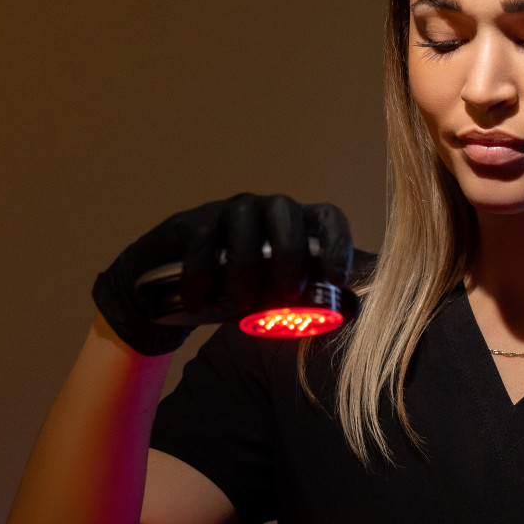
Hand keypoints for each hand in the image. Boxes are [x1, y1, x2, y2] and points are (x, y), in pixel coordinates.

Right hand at [92, 193, 353, 354]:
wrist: (173, 288)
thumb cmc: (241, 292)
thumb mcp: (278, 300)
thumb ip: (310, 303)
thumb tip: (350, 314)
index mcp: (297, 226)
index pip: (327, 218)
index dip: (337, 244)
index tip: (337, 280)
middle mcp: (265, 211)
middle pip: (284, 210)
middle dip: (289, 252)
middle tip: (287, 294)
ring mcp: (226, 212)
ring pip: (241, 219)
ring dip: (244, 267)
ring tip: (239, 307)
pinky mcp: (189, 223)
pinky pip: (199, 240)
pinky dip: (200, 276)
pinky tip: (200, 304)